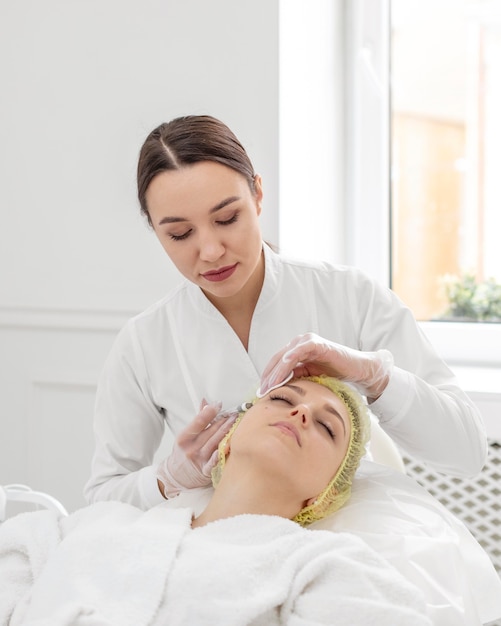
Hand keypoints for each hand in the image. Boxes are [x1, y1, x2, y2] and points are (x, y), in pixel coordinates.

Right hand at [157, 400, 237, 497]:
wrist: (177, 476)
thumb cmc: (183, 453)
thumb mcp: (186, 436)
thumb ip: (198, 419)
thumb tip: (206, 402)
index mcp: (184, 438)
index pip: (198, 422)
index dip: (209, 412)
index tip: (219, 404)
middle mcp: (191, 448)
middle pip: (210, 431)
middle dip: (223, 420)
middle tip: (234, 412)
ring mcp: (199, 460)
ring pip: (215, 443)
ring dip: (227, 431)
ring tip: (236, 422)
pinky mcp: (206, 471)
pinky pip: (215, 461)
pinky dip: (221, 452)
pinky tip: (230, 444)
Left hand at [259, 333, 392, 400]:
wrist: (358, 370)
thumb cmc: (335, 373)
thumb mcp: (310, 376)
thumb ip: (295, 377)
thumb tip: (277, 388)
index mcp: (296, 349)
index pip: (276, 362)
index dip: (268, 376)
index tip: (261, 391)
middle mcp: (300, 342)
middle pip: (277, 359)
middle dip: (268, 376)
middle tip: (261, 392)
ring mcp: (308, 341)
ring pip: (285, 356)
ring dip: (275, 372)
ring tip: (269, 386)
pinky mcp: (317, 344)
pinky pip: (298, 352)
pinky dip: (288, 361)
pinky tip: (282, 372)